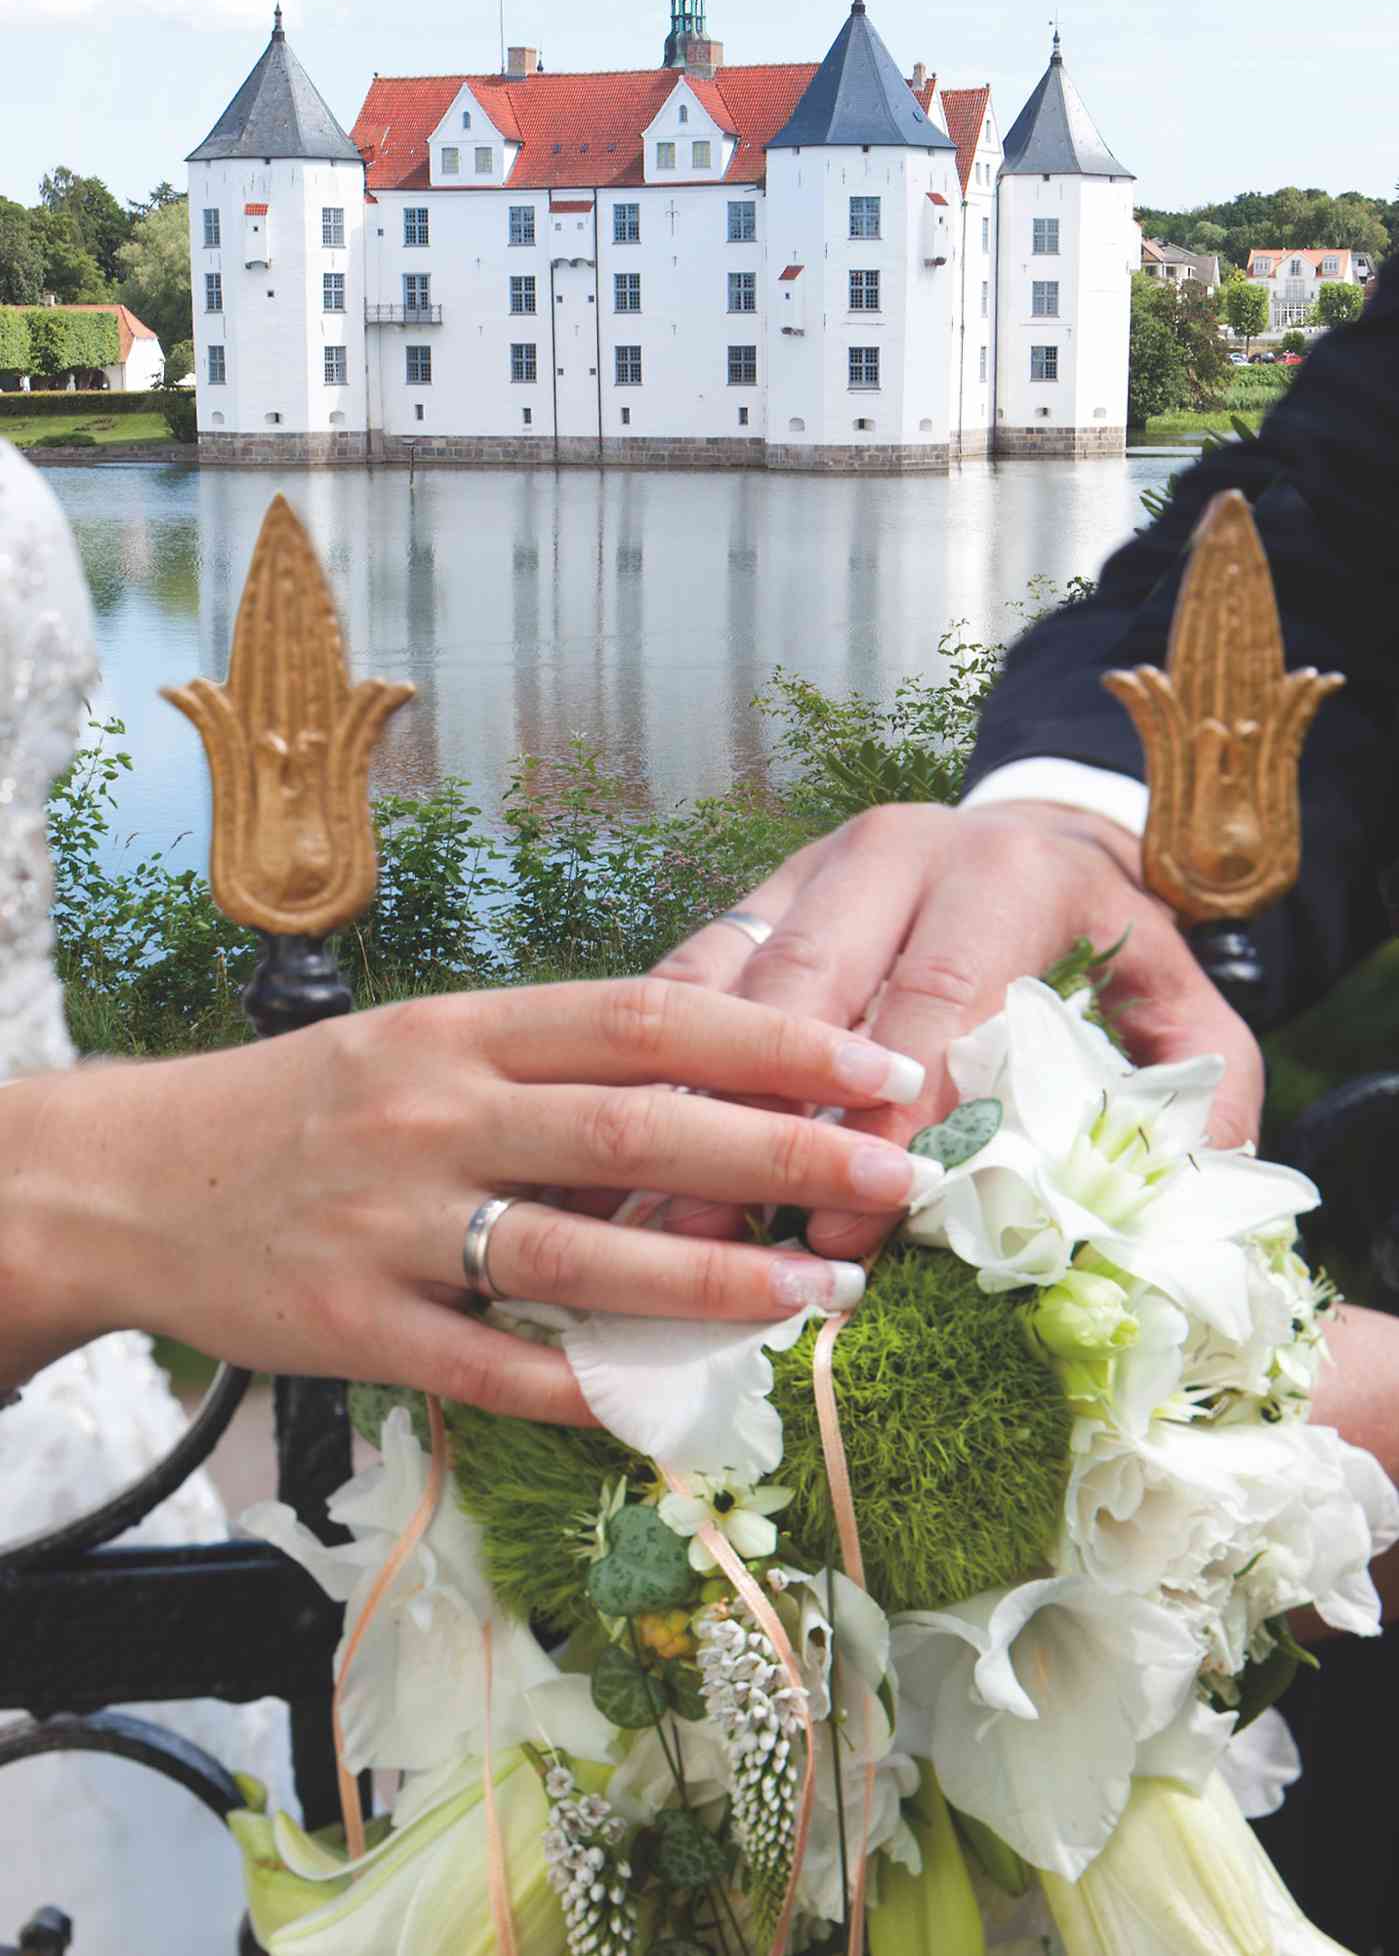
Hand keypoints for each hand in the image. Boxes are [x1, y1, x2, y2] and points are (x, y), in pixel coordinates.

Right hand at [0, 979, 928, 1420]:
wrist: (138, 1177)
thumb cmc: (311, 1106)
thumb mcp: (423, 1045)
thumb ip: (553, 1062)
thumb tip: (717, 1071)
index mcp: (466, 1028)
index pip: (648, 1016)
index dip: (776, 1038)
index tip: (878, 1060)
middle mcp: (438, 1113)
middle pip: (639, 1129)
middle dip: (784, 1153)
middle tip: (897, 1175)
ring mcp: (397, 1224)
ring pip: (581, 1254)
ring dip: (717, 1280)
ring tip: (823, 1292)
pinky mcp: (360, 1327)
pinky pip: (495, 1367)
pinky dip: (591, 1386)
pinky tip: (678, 1402)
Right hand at [653, 800, 1264, 1257]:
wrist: (1038, 828)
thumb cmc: (1103, 937)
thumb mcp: (1174, 994)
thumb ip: (1199, 1080)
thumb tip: (1176, 1192)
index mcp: (1004, 872)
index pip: (939, 1002)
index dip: (895, 1119)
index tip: (857, 1225)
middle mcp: (897, 850)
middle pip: (814, 986)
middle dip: (773, 1117)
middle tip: (740, 1230)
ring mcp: (815, 860)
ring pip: (737, 978)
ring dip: (698, 1097)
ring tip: (664, 1211)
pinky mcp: (761, 886)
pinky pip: (695, 969)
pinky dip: (667, 1061)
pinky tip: (642, 1147)